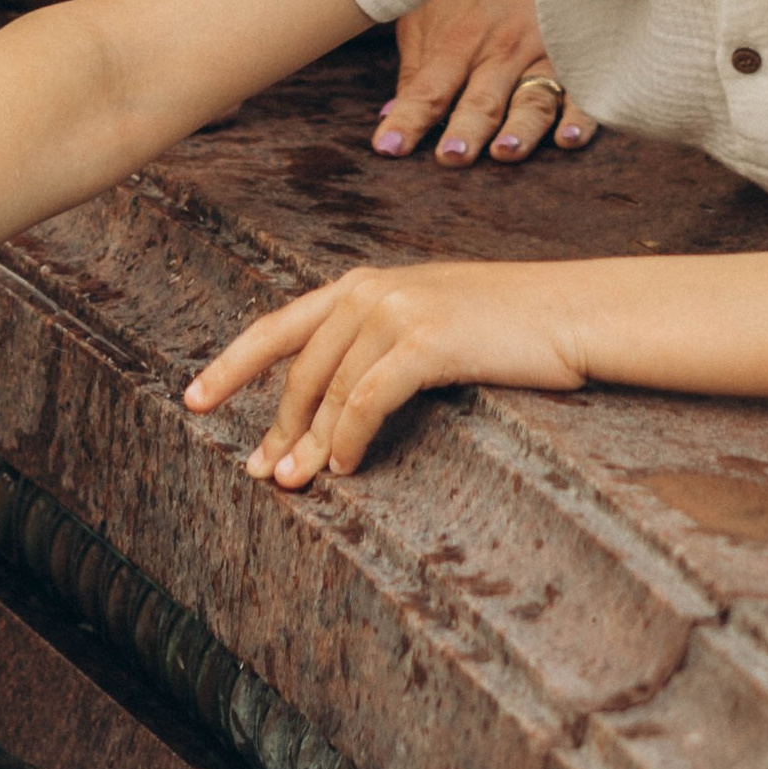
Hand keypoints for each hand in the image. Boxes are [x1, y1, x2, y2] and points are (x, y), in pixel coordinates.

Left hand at [185, 260, 586, 483]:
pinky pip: (368, 399)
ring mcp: (399, 309)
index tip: (193, 400)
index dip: (232, 365)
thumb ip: (379, 346)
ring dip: (308, 444)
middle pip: (300, 368)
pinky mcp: (428, 339)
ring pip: (330, 389)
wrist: (574, 312)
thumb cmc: (509, 329)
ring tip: (294, 485)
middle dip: (276, 425)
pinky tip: (344, 468)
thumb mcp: (431, 323)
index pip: (279, 326)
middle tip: (260, 474)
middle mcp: (372, 289)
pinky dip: (350, 438)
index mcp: (366, 283)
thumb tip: (330, 413)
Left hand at [375, 0, 587, 165]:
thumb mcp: (431, 14)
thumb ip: (416, 69)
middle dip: (467, 128)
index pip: (429, 88)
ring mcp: (544, 57)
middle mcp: (502, 50)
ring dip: (521, 128)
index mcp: (460, 39)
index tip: (386, 148)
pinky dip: (580, 118)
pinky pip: (583, 93)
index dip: (408, 119)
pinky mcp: (580, 63)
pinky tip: (569, 138)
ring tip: (506, 152)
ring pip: (533, 100)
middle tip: (451, 156)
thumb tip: (392, 115)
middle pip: (483, 97)